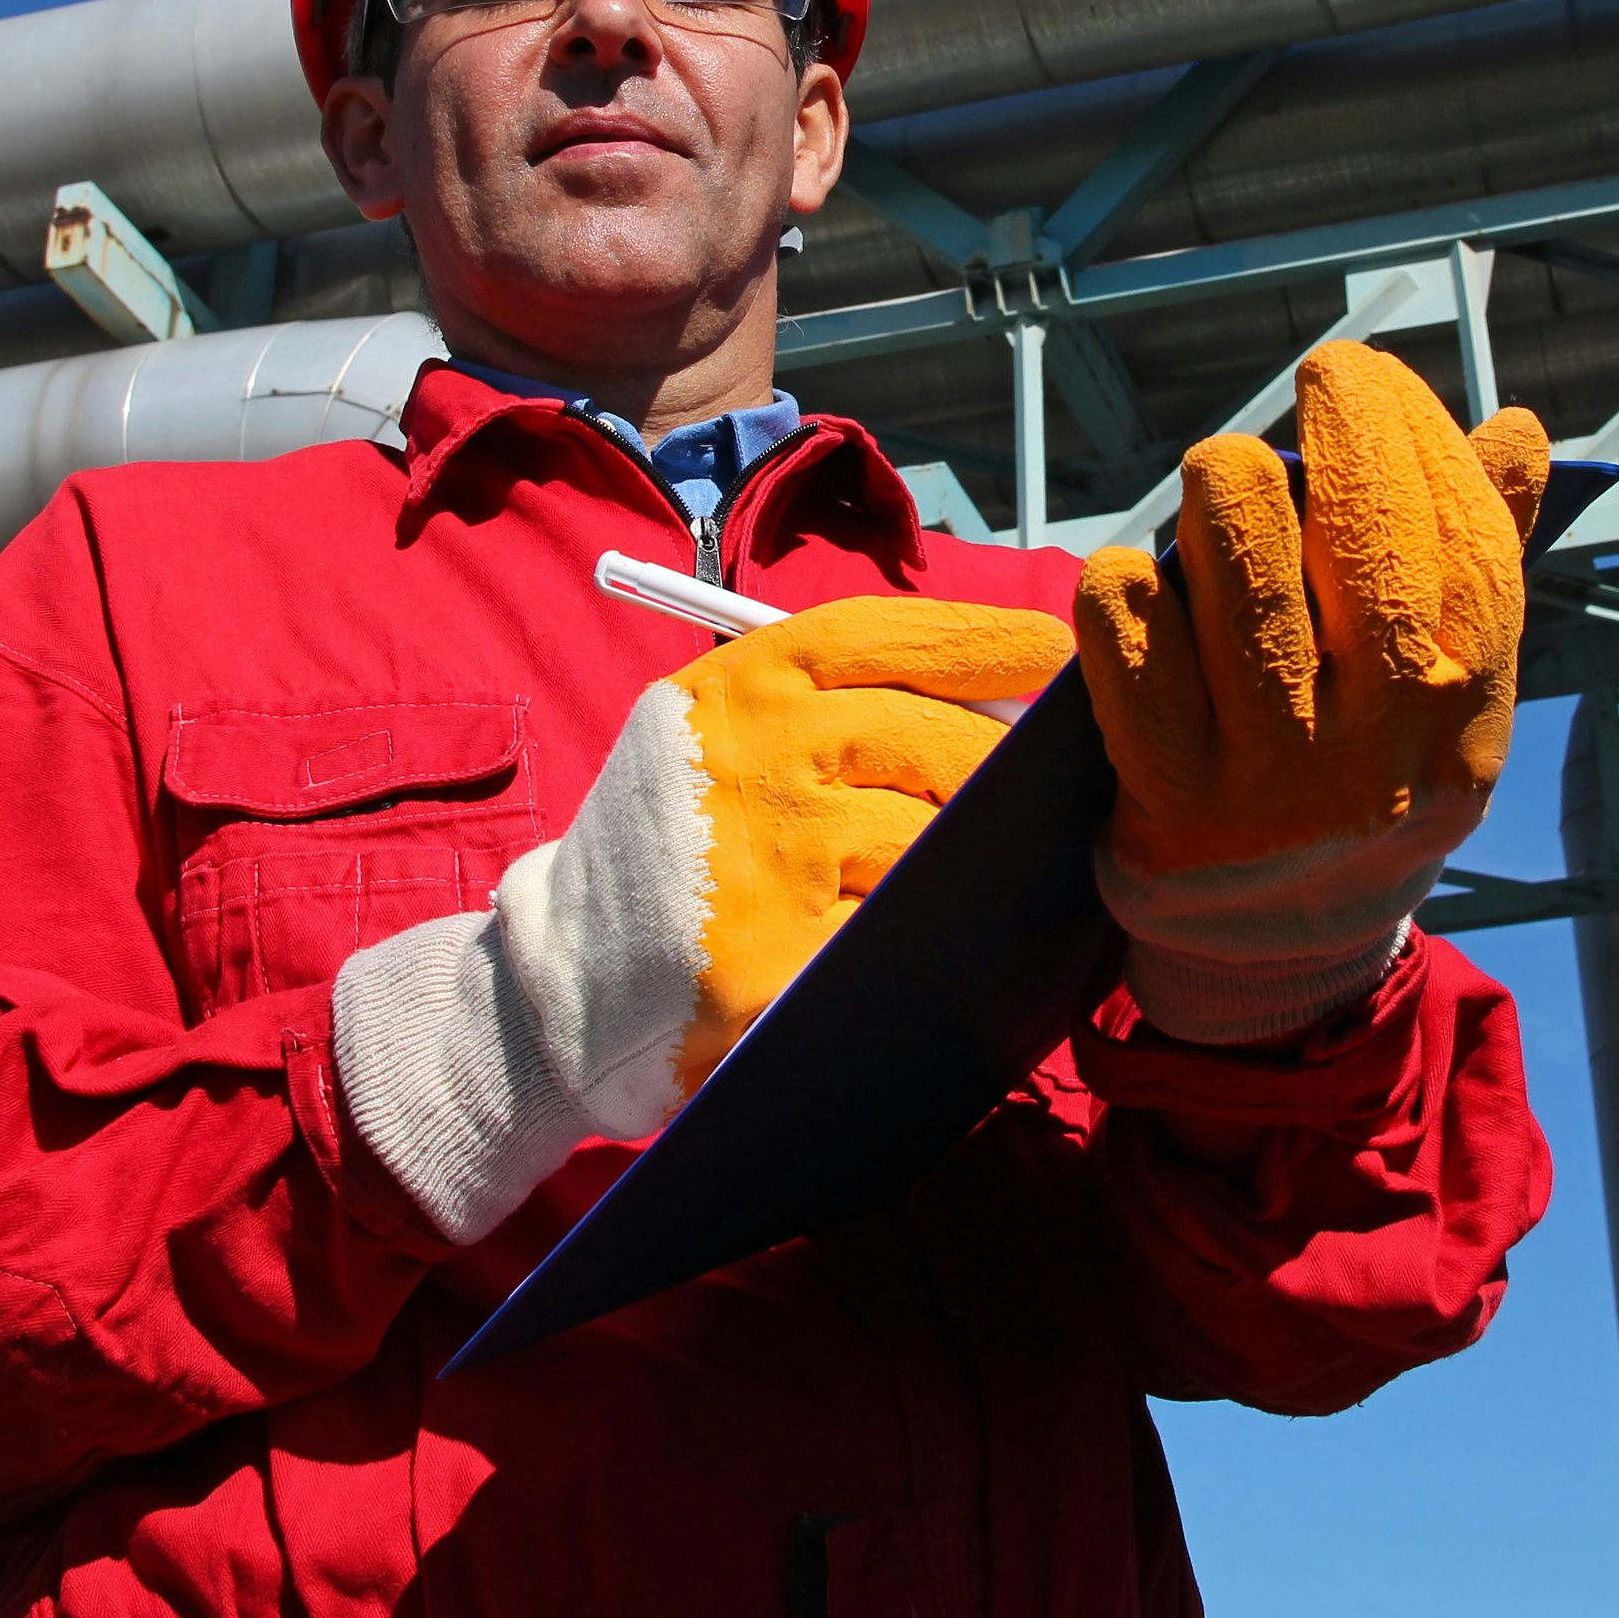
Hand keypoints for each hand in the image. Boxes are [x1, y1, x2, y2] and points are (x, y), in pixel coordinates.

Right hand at [333, 593, 1069, 1240]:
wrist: (564, 984)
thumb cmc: (667, 852)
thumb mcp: (716, 737)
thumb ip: (825, 705)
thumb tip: (996, 697)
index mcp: (740, 686)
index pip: (887, 633)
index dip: (984, 637)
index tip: (1054, 653)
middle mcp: (756, 754)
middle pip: (936, 740)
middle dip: (997, 772)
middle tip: (1041, 793)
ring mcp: (771, 858)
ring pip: (933, 840)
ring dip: (971, 860)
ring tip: (990, 872)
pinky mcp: (784, 957)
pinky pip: (904, 931)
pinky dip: (936, 935)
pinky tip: (953, 941)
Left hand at [1073, 341, 1545, 1041]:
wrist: (1283, 956)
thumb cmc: (1367, 777)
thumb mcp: (1446, 694)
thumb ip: (1481, 562)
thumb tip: (1521, 432)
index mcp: (1464, 713)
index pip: (1461, 543)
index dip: (1422, 437)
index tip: (1382, 374)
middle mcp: (1381, 751)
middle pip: (1367, 544)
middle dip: (1344, 431)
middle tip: (1323, 380)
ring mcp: (1275, 784)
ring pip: (1245, 577)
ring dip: (1230, 494)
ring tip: (1226, 472)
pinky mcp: (1173, 809)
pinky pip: (1132, 656)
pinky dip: (1126, 593)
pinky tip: (1134, 573)